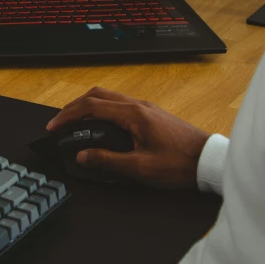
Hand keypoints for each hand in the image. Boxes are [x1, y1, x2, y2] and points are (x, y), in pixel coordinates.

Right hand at [46, 87, 209, 189]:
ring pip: (108, 97)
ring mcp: (145, 107)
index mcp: (132, 114)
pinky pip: (118, 103)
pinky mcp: (150, 113)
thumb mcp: (140, 168)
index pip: (90, 106)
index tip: (54, 127)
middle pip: (97, 94)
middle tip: (61, 122)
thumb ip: (108, 160)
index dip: (68, 115)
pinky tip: (100, 125)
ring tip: (76, 123)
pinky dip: (101, 109)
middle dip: (74, 106)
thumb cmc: (179, 164)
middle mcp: (137, 104)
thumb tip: (82, 155)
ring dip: (88, 106)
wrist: (210, 161)